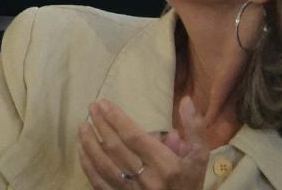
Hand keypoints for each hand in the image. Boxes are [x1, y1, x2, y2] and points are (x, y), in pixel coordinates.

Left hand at [77, 97, 207, 189]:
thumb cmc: (190, 182)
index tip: (104, 103)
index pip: (135, 137)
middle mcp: (148, 179)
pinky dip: (88, 166)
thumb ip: (195, 129)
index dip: (117, 119)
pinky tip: (81, 151)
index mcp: (166, 165)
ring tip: (82, 126)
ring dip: (90, 144)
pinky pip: (100, 183)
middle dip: (101, 125)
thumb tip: (185, 100)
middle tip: (91, 107)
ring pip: (104, 165)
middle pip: (117, 148)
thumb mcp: (199, 157)